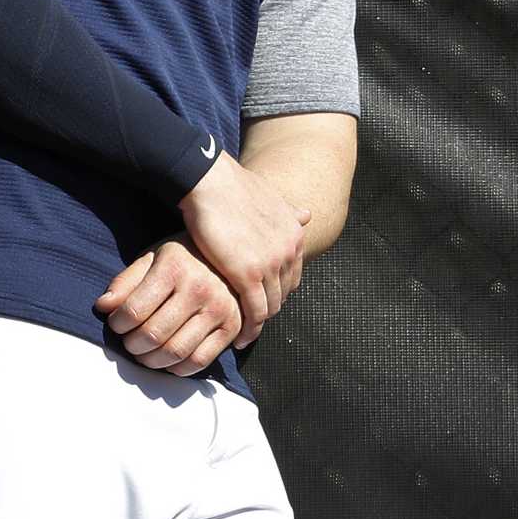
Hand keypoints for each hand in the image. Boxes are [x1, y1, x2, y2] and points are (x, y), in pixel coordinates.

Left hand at [93, 239, 243, 375]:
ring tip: (144, 353)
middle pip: (153, 335)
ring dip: (151, 361)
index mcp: (174, 267)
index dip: (118, 324)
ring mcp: (218, 309)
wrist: (227, 257)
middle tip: (129, 342)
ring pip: (175, 352)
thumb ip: (125, 282)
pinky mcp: (231, 327)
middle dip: (132, 345)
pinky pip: (200, 361)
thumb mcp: (151, 259)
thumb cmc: (182, 259)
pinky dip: (178, 369)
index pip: (135, 310)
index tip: (116, 324)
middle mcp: (198, 288)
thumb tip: (102, 307)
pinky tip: (168, 360)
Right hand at [178, 152, 309, 347]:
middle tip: (252, 319)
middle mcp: (288, 251)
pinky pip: (255, 312)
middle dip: (269, 307)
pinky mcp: (248, 275)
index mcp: (294, 234)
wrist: (210, 182)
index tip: (262, 298)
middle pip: (283, 293)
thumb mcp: (271, 197)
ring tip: (245, 332)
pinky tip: (240, 336)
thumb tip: (307, 214)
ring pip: (270, 306)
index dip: (277, 289)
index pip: (292, 275)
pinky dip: (249, 328)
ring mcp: (270, 265)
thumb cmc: (231, 186)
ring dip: (259, 322)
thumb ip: (289, 211)